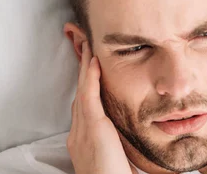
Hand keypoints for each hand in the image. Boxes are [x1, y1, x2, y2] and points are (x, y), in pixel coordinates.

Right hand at [67, 42, 133, 173]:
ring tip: (88, 48)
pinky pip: (89, 97)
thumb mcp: (115, 158)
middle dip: (82, 73)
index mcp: (82, 142)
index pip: (83, 108)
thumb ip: (117, 144)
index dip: (86, 88)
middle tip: (85, 50)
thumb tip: (128, 136)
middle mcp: (77, 134)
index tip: (90, 72)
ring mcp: (81, 131)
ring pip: (82, 91)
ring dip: (85, 68)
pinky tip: (94, 62)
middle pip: (79, 95)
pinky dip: (91, 78)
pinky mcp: (92, 129)